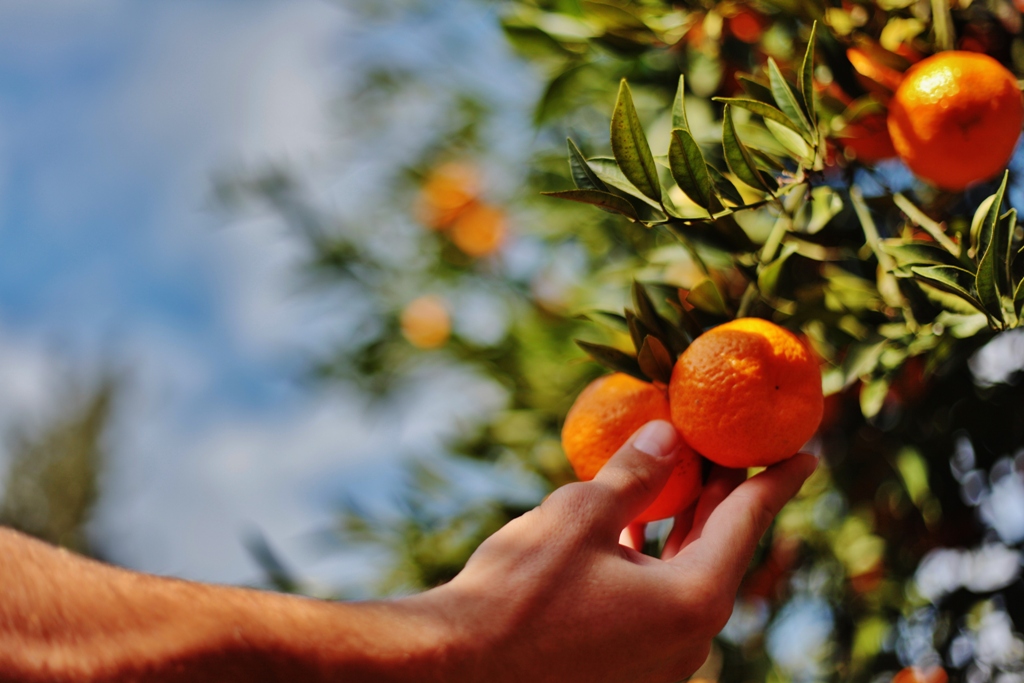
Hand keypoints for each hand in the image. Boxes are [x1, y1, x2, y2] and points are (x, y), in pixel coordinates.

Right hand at [425, 420, 816, 682]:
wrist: (457, 669)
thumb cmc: (518, 592)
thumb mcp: (579, 516)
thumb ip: (634, 475)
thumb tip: (669, 436)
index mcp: (691, 601)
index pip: (747, 525)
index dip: (777, 481)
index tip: (806, 455)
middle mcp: (686, 638)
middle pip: (719, 548)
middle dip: (726, 495)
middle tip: (736, 448)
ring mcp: (655, 656)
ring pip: (683, 573)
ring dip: (683, 523)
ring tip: (685, 473)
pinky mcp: (623, 662)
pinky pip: (653, 596)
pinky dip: (650, 554)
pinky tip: (632, 523)